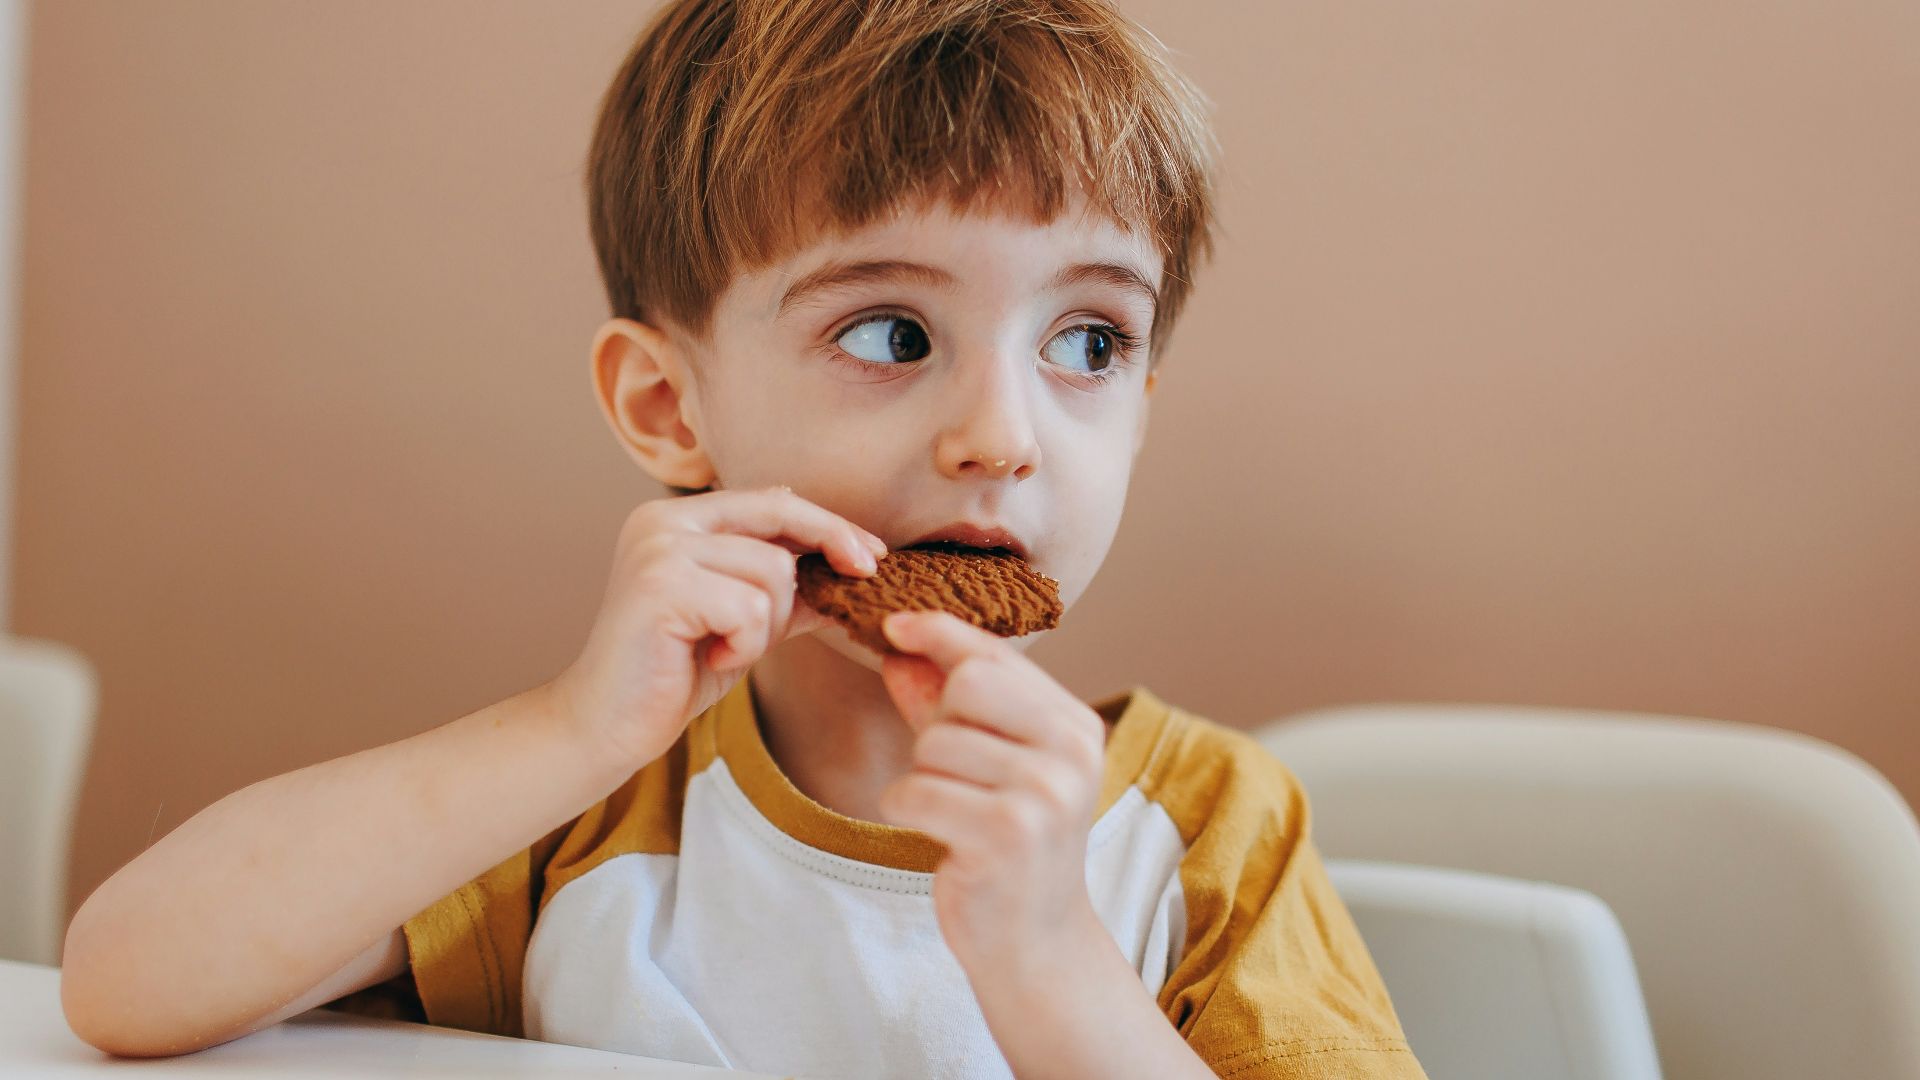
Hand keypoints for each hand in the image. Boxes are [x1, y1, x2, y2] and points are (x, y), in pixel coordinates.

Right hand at [546, 485, 887, 770]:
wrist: (608, 723)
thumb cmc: (675, 672)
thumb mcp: (743, 620)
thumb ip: (784, 587)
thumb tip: (853, 565)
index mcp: (678, 518)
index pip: (772, 502)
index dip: (829, 524)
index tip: (871, 553)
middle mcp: (662, 520)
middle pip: (779, 521)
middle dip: (827, 551)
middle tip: (865, 575)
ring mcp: (658, 549)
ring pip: (771, 571)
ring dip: (767, 625)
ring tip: (726, 649)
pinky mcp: (660, 586)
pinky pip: (749, 608)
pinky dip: (746, 645)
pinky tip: (713, 658)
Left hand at [874, 609, 1110, 983]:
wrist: (1035, 940)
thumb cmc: (1009, 845)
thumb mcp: (988, 764)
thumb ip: (947, 704)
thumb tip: (901, 647)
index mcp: (1075, 724)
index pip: (996, 655)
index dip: (939, 632)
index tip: (895, 625)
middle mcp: (1072, 751)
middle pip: (966, 685)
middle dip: (936, 723)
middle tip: (950, 771)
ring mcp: (1045, 793)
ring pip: (934, 743)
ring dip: (922, 777)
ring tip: (954, 812)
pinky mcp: (1006, 834)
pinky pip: (916, 791)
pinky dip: (907, 809)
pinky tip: (939, 835)